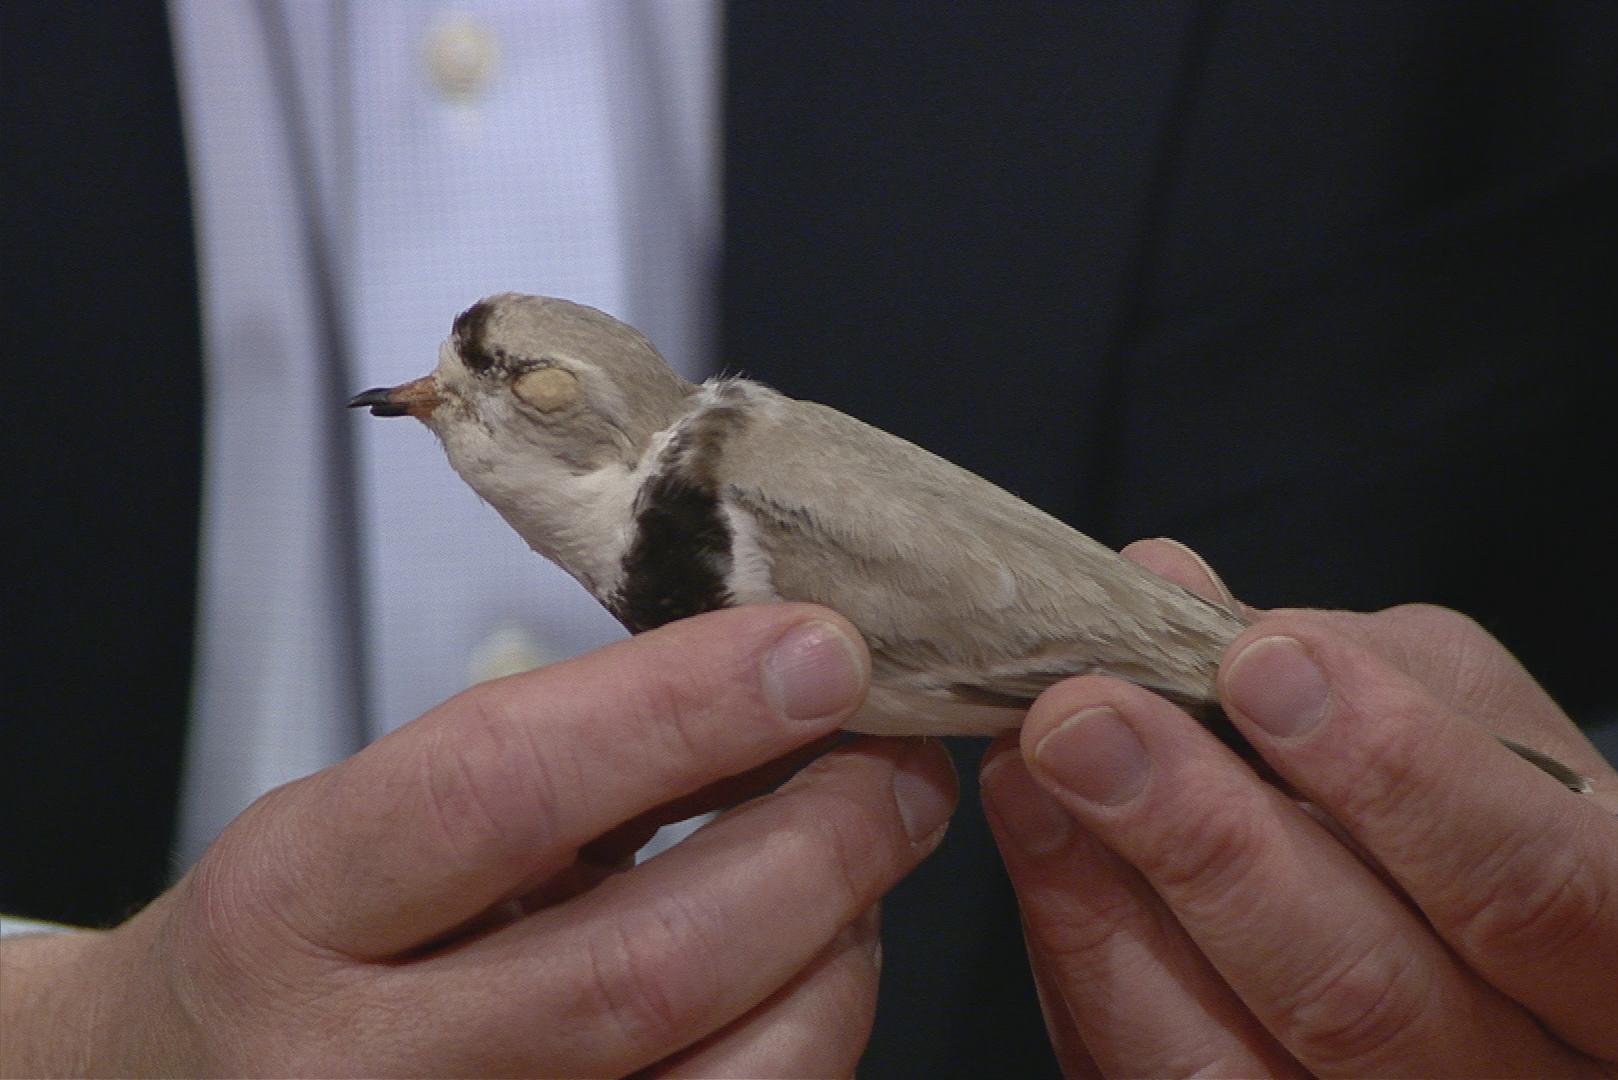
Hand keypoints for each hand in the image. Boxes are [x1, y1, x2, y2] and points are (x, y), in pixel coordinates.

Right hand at [2, 604, 955, 1076]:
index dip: (685, 708)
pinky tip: (815, 966)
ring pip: (730, 1076)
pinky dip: (811, 1038)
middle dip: (819, 845)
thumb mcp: (372, 819)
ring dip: (840, 952)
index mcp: (287, 913)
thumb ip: (555, 760)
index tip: (820, 650)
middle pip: (646, 964)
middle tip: (900, 767)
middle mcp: (352, 1075)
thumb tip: (782, 680)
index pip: (503, 791)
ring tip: (862, 870)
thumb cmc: (305, 944)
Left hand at [982, 540, 1617, 1077]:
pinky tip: (1042, 841)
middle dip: (1212, 840)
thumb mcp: (1484, 726)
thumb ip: (1359, 662)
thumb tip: (1168, 589)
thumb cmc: (1514, 823)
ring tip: (1037, 764)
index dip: (1401, 777)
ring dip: (1116, 897)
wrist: (1525, 987)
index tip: (1262, 663)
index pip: (1542, 890)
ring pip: (1241, 1066)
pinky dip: (1085, 956)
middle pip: (1368, 998)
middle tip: (1089, 714)